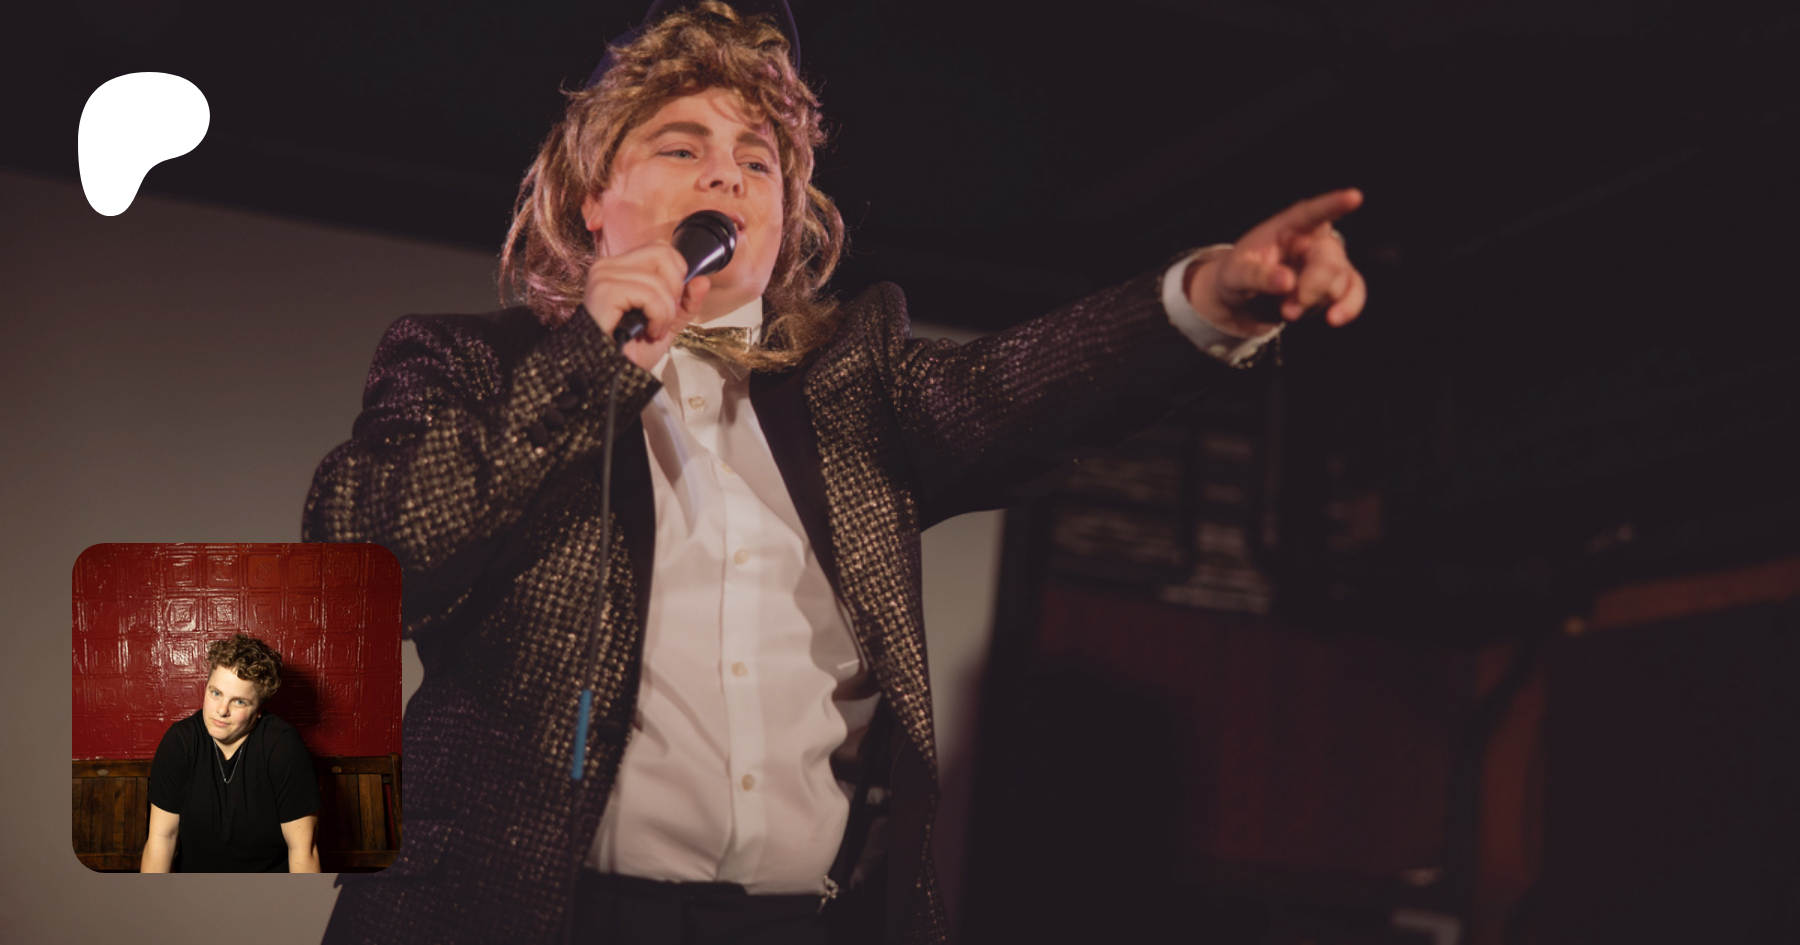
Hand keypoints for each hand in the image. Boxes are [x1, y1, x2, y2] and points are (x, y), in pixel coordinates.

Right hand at [582, 241, 712, 371]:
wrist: (613, 375)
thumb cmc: (631, 351)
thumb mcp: (667, 323)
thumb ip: (686, 302)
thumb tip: (703, 280)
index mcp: (620, 268)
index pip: (661, 249)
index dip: (676, 276)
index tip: (669, 306)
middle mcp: (607, 266)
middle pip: (662, 254)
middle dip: (674, 290)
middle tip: (663, 316)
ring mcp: (603, 276)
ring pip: (658, 280)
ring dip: (665, 312)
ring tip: (653, 330)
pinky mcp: (604, 290)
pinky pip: (649, 294)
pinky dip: (657, 317)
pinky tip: (647, 331)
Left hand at [1185, 188, 1366, 337]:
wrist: (1243, 300)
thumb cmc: (1237, 275)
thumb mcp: (1234, 274)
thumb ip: (1257, 275)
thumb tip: (1287, 282)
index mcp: (1288, 226)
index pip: (1312, 212)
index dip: (1334, 204)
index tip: (1354, 197)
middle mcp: (1313, 240)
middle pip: (1329, 259)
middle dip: (1313, 287)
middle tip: (1289, 309)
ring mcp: (1328, 263)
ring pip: (1341, 280)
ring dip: (1317, 301)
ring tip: (1288, 312)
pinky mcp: (1335, 285)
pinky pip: (1354, 292)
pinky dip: (1348, 307)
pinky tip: (1334, 318)